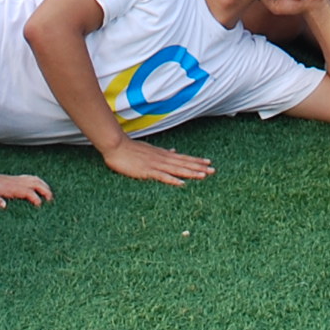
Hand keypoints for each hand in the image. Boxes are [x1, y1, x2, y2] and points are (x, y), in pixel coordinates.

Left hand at [0, 169, 53, 208]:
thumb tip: (4, 205)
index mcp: (10, 189)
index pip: (28, 192)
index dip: (35, 198)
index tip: (39, 206)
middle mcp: (15, 183)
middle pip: (35, 183)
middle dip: (45, 190)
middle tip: (51, 200)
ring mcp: (16, 180)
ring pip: (34, 179)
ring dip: (43, 185)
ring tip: (50, 194)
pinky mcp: (15, 179)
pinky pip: (30, 178)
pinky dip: (38, 181)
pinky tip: (40, 185)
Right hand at [101, 137, 217, 185]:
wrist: (116, 146)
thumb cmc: (130, 149)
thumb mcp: (150, 149)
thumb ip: (162, 152)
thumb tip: (174, 150)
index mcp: (163, 154)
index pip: (183, 158)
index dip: (196, 161)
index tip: (208, 163)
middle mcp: (162, 158)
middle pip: (183, 163)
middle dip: (199, 167)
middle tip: (213, 170)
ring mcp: (155, 164)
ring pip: (177, 169)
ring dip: (190, 172)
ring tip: (203, 175)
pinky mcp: (147, 171)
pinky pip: (162, 176)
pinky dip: (173, 179)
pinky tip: (182, 183)